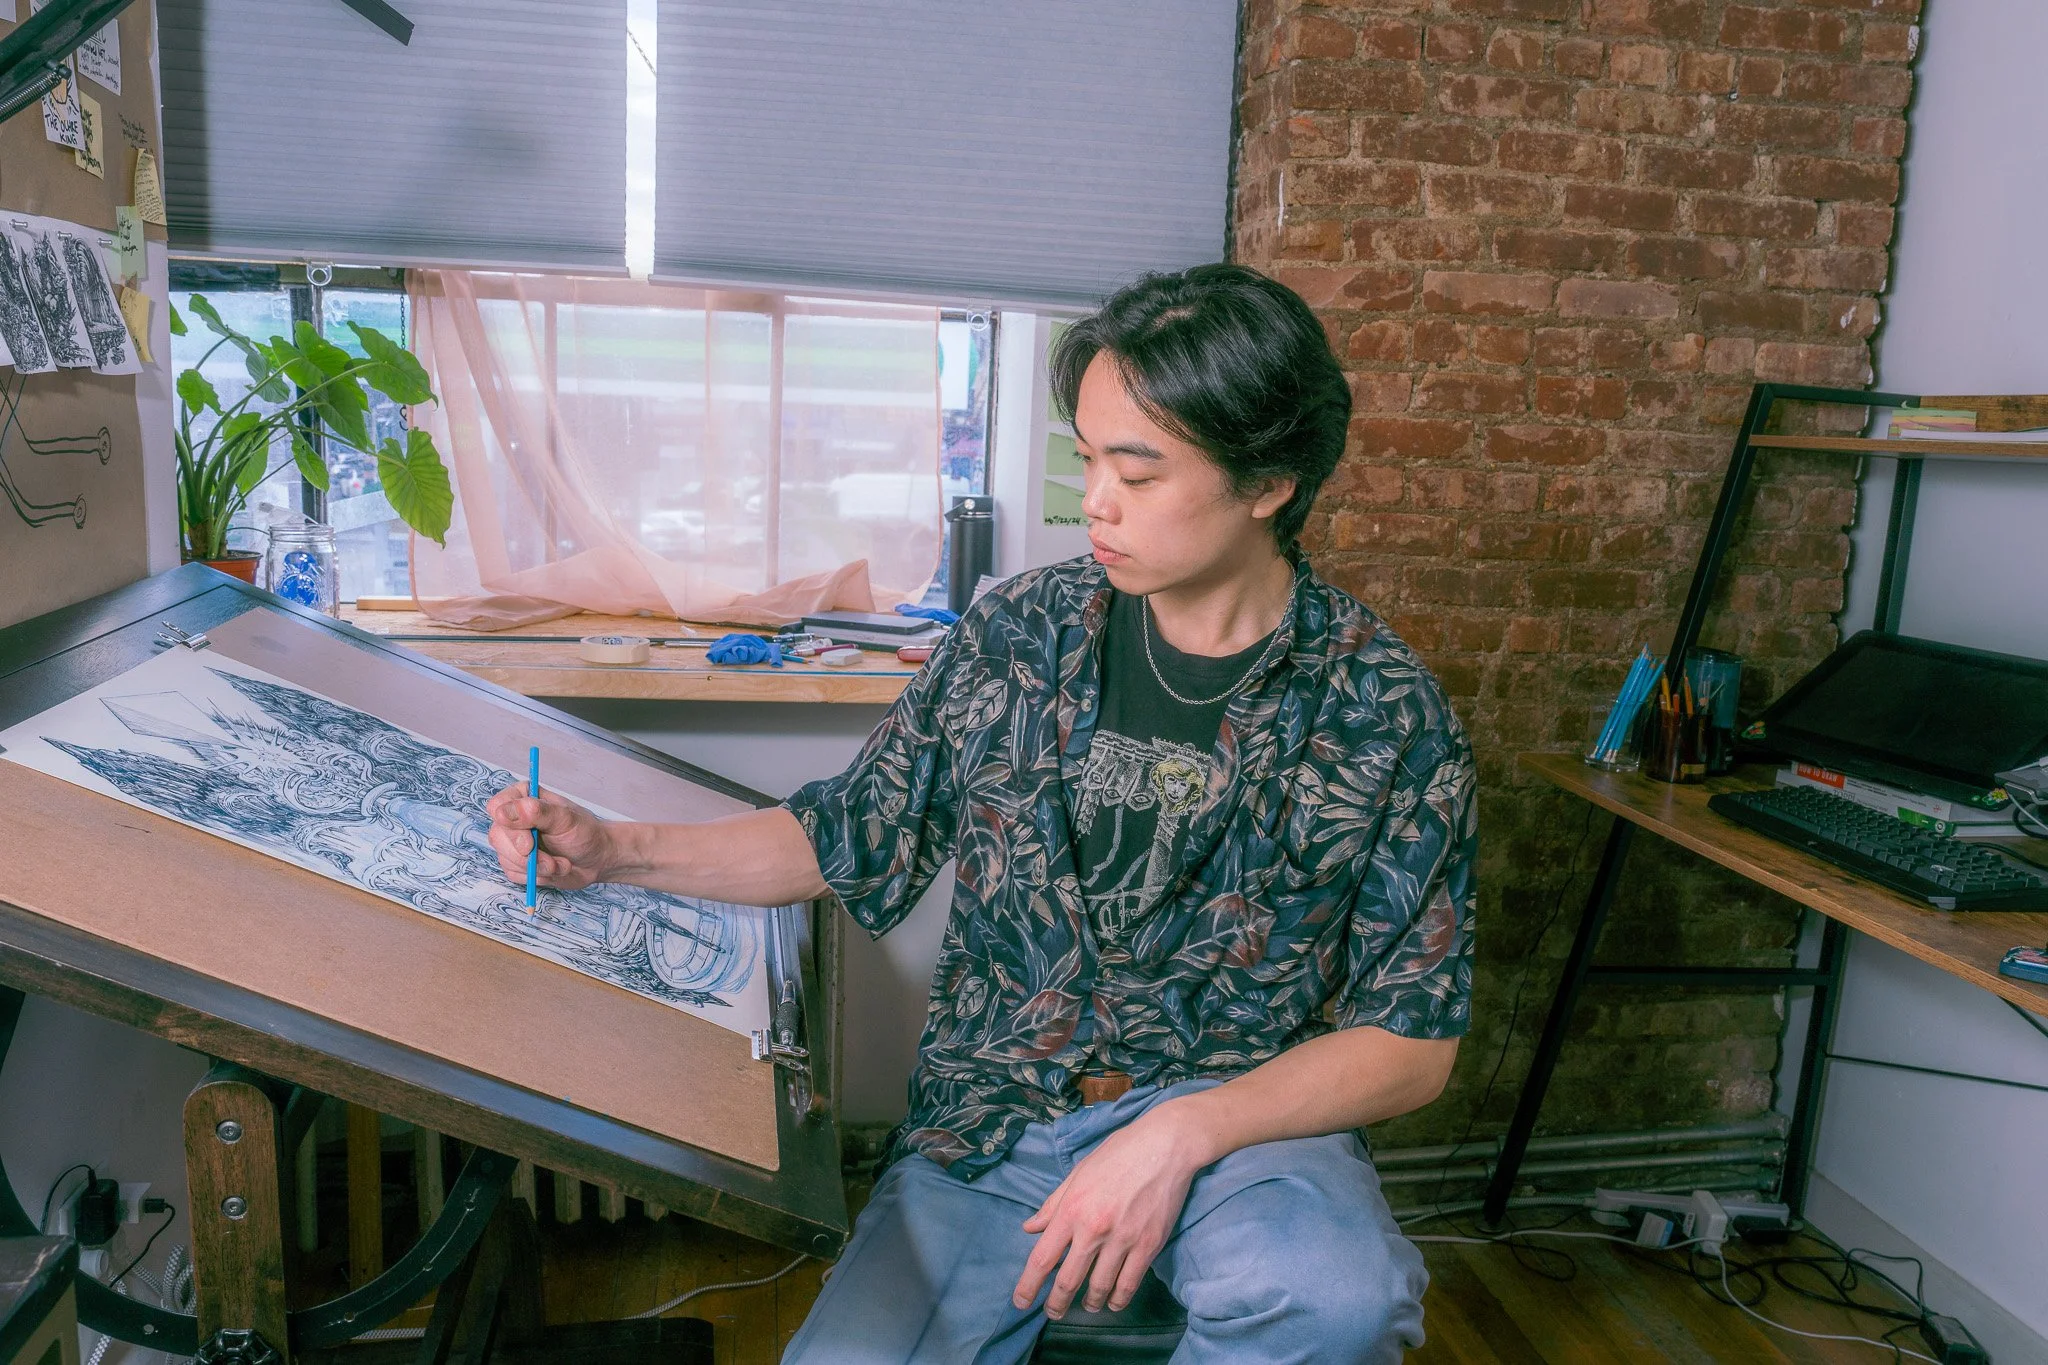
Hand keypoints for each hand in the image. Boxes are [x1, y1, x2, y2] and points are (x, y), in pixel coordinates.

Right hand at [485, 784, 617, 890]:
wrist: (597, 859)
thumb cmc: (584, 832)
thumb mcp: (565, 819)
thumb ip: (535, 812)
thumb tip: (501, 812)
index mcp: (524, 797)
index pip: (497, 807)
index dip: (509, 826)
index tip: (529, 842)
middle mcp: (515, 818)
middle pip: (497, 836)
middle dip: (526, 855)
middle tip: (550, 860)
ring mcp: (514, 842)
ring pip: (505, 858)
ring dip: (536, 867)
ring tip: (560, 863)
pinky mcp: (517, 862)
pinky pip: (513, 873)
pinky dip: (536, 876)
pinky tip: (554, 868)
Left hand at [1012, 1102, 1212, 1319]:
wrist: (1164, 1146)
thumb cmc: (1118, 1154)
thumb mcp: (1078, 1173)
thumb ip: (1053, 1204)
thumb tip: (1030, 1228)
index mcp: (1071, 1209)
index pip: (1042, 1258)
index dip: (1029, 1286)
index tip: (1022, 1303)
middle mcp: (1093, 1229)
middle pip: (1068, 1280)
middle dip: (1057, 1304)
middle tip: (1053, 1313)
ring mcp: (1122, 1239)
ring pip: (1100, 1287)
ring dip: (1090, 1304)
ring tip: (1087, 1307)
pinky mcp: (1148, 1245)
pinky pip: (1129, 1283)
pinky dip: (1119, 1299)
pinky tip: (1113, 1302)